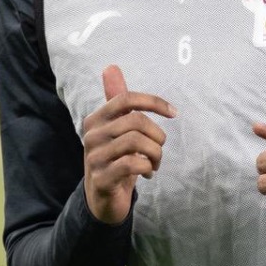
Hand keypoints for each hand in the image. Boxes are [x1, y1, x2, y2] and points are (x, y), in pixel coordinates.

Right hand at [81, 65, 174, 224]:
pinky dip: (147, 167)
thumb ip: (116, 100)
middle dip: (157, 136)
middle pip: (136, 122)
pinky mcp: (102, 178)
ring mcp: (95, 158)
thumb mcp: (116, 128)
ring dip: (155, 155)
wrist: (102, 198)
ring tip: (154, 163)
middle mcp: (92, 136)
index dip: (154, 102)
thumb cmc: (115, 158)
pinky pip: (133, 164)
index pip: (126, 99)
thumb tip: (111, 67)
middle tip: (158, 150)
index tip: (173, 113)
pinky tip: (147, 173)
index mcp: (96, 119)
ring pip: (137, 143)